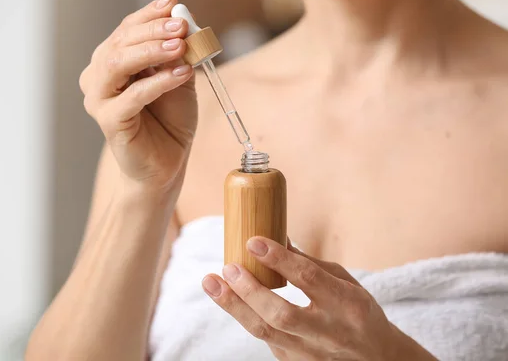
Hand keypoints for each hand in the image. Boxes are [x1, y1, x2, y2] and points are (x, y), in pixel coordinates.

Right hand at [79, 0, 196, 190]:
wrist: (166, 163)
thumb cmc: (169, 122)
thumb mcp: (180, 80)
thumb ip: (179, 55)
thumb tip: (184, 23)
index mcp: (112, 63)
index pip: (126, 30)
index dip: (148, 15)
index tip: (171, 3)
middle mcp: (99, 77)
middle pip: (120, 43)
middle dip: (152, 30)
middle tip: (180, 26)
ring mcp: (100, 99)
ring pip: (117, 64)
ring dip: (150, 51)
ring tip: (179, 47)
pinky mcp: (109, 120)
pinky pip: (132, 95)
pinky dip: (159, 82)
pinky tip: (181, 75)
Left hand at [202, 238, 436, 360]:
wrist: (376, 359)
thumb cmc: (359, 313)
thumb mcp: (346, 283)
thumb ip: (311, 265)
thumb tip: (276, 239)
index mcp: (347, 304)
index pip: (309, 279)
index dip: (279, 260)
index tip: (253, 242)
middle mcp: (328, 331)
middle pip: (281, 314)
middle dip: (250, 289)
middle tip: (228, 267)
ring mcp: (309, 352)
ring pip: (265, 331)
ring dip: (234, 306)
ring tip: (211, 283)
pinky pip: (265, 337)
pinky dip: (245, 316)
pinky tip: (230, 298)